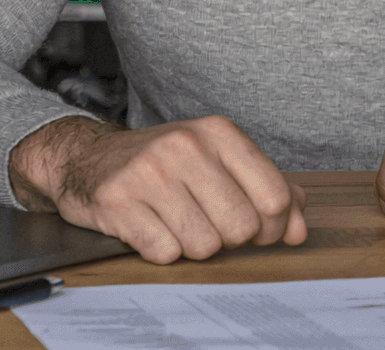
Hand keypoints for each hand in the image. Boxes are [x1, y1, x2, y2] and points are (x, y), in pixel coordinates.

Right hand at [8, 115, 308, 263]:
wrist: (86, 158)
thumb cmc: (162, 163)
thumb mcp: (218, 160)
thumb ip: (267, 189)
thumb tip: (298, 228)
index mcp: (218, 133)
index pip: (274, 196)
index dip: (272, 226)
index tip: (258, 229)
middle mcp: (186, 147)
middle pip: (242, 227)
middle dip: (231, 239)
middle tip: (211, 226)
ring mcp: (150, 174)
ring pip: (204, 245)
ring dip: (194, 246)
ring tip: (178, 224)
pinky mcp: (119, 203)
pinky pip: (165, 252)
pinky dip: (162, 250)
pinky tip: (152, 229)